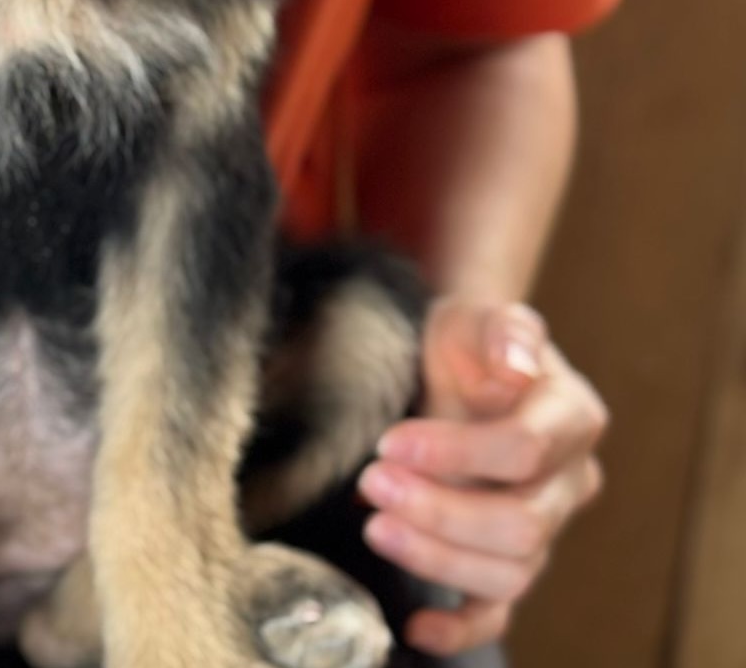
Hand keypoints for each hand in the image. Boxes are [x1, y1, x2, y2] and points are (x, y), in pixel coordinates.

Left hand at [357, 298, 606, 656]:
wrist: (458, 362)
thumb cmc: (470, 340)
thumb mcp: (481, 315)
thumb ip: (504, 330)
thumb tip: (516, 365)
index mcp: (572, 417)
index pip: (525, 450)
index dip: (457, 453)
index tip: (391, 442)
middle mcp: (569, 481)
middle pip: (519, 524)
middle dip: (440, 511)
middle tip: (373, 484)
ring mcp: (543, 527)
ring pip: (510, 572)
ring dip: (437, 557)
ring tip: (376, 527)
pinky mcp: (509, 559)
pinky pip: (498, 611)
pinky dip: (461, 630)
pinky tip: (416, 626)